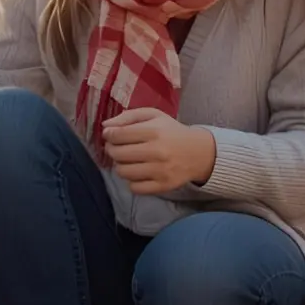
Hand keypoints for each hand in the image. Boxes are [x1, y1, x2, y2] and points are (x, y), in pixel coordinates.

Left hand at [101, 107, 216, 194]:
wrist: (199, 152)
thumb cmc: (171, 131)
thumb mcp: (154, 116)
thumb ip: (128, 117)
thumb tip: (105, 127)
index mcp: (154, 131)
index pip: (118, 135)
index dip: (109, 135)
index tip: (109, 135)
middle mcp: (157, 151)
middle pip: (117, 154)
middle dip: (111, 150)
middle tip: (116, 148)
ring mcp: (160, 171)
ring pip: (123, 172)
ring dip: (120, 166)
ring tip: (127, 160)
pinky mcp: (163, 186)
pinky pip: (134, 188)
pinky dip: (131, 181)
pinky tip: (137, 173)